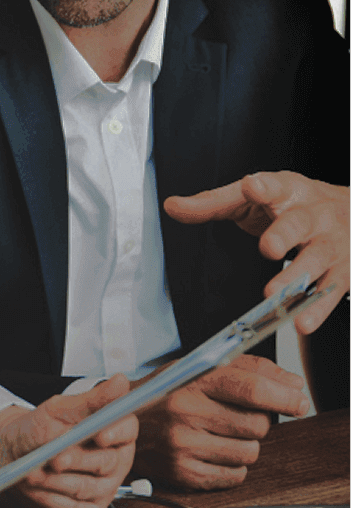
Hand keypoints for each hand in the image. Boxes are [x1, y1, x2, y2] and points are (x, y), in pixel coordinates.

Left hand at [0, 376, 137, 507]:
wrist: (14, 455)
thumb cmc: (39, 429)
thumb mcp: (60, 409)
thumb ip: (91, 400)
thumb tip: (120, 382)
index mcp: (115, 432)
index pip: (127, 430)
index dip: (115, 433)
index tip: (99, 435)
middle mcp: (115, 461)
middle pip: (106, 462)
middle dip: (77, 460)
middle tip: (55, 458)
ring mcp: (103, 487)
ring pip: (86, 488)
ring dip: (56, 481)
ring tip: (32, 472)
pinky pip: (71, 507)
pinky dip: (49, 497)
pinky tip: (34, 487)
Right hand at [132, 354, 308, 490]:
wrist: (114, 422)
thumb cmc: (162, 394)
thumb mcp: (194, 368)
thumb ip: (245, 368)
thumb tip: (292, 384)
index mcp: (189, 381)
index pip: (249, 387)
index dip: (282, 396)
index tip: (298, 401)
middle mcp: (185, 411)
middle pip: (258, 424)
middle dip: (258, 422)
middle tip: (238, 416)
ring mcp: (183, 444)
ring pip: (250, 452)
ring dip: (245, 445)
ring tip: (220, 434)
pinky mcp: (183, 472)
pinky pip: (235, 475)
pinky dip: (232, 466)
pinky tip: (211, 452)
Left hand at [164, 171, 348, 333]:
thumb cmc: (294, 204)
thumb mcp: (254, 197)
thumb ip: (212, 203)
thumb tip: (173, 206)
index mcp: (286, 192)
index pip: (274, 186)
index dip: (263, 187)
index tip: (252, 187)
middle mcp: (312, 216)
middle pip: (299, 223)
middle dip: (284, 235)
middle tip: (268, 248)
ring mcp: (330, 243)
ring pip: (317, 259)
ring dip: (296, 277)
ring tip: (276, 294)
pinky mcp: (341, 271)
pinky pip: (331, 290)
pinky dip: (318, 308)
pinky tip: (303, 321)